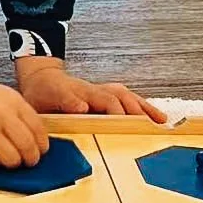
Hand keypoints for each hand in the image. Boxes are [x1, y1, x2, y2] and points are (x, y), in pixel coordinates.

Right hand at [0, 66, 48, 166]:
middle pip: (28, 147)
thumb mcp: (1, 95)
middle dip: (32, 158)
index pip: (38, 130)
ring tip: (9, 159)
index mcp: (12, 102)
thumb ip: (18, 113)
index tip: (41, 150)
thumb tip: (34, 138)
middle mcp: (2, 116)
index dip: (42, 144)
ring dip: (13, 163)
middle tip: (29, 161)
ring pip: (12, 159)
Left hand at [14, 56, 166, 121]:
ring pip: (127, 96)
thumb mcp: (44, 97)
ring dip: (144, 107)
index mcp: (81, 92)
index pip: (105, 100)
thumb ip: (64, 101)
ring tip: (161, 120)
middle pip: (122, 97)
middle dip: (138, 110)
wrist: (41, 77)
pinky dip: (141, 106)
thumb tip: (83, 108)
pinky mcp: (104, 95)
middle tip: (152, 124)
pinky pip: (126, 98)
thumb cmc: (42, 91)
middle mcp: (95, 90)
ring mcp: (101, 91)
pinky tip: (152, 115)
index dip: (117, 111)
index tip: (127, 121)